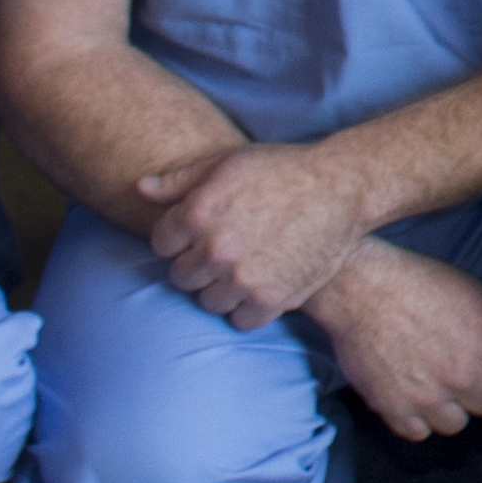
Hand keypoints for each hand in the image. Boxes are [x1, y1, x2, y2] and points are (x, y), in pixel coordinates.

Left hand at [130, 133, 378, 329]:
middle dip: (197, 264)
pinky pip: (241, 320)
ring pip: (208, 302)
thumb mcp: (227, 162)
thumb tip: (139, 188)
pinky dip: (248, 307)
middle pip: (181, 276)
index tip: (199, 232)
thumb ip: (179, 180)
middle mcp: (216, 249)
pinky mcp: (271, 299)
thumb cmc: (281, 169)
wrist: (341, 188)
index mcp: (199, 212)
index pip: (160, 244)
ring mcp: (243, 278)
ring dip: (220, 289)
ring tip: (243, 267)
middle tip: (224, 250)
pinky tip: (260, 283)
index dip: (178, 237)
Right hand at [295, 238, 481, 439]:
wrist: (357, 287)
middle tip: (457, 364)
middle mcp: (461, 375)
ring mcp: (426, 396)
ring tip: (433, 381)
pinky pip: (419, 433)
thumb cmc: (417, 281)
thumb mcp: (472, 290)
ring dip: (450, 407)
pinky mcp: (393, 408)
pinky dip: (417, 418)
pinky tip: (412, 393)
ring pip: (456, 424)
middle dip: (479, 386)